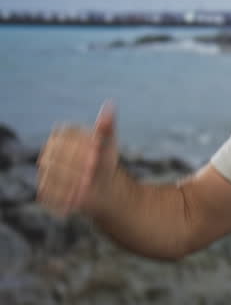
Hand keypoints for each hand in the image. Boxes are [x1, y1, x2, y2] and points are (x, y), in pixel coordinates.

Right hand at [37, 101, 119, 217]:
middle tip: (93, 170)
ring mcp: (45, 171)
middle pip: (54, 155)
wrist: (104, 187)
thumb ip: (107, 125)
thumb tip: (111, 104)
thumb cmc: (105, 161)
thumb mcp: (109, 143)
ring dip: (69, 180)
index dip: (80, 142)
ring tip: (87, 185)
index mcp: (62, 135)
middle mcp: (49, 152)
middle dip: (74, 162)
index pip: (64, 135)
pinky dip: (62, 197)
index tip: (97, 148)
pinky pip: (48, 193)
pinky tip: (77, 200)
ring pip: (50, 175)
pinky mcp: (45, 190)